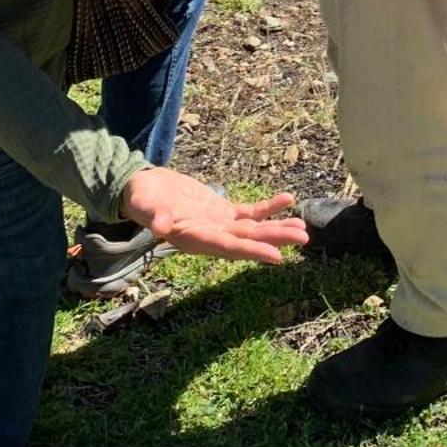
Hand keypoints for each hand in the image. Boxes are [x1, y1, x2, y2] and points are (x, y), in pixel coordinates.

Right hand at [119, 167, 307, 263]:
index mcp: (193, 238)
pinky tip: (287, 200)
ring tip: (302, 227)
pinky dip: (267, 207)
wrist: (144, 190)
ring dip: (276, 228)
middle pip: (246, 240)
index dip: (252, 251)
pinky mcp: (222, 212)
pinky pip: (249, 211)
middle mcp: (210, 236)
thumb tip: (160, 227)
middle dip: (275, 239)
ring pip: (252, 229)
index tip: (277, 256)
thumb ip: (154, 216)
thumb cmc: (142, 199)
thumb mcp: (144, 205)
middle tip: (303, 238)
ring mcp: (218, 225)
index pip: (227, 247)